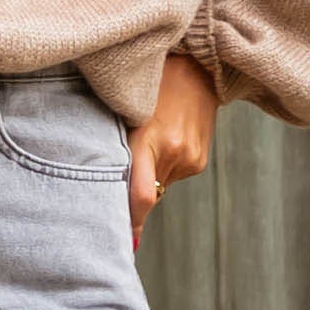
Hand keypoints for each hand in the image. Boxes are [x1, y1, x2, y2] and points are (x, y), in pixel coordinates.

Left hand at [128, 49, 216, 246]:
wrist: (197, 65)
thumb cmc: (148, 84)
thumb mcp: (126, 110)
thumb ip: (116, 149)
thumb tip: (110, 193)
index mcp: (150, 139)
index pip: (140, 196)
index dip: (129, 223)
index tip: (120, 244)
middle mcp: (174, 153)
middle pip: (146, 195)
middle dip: (129, 199)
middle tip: (111, 200)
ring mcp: (190, 158)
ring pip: (158, 186)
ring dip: (147, 176)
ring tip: (145, 141)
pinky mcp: (199, 161)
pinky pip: (171, 176)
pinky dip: (161, 167)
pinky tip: (162, 139)